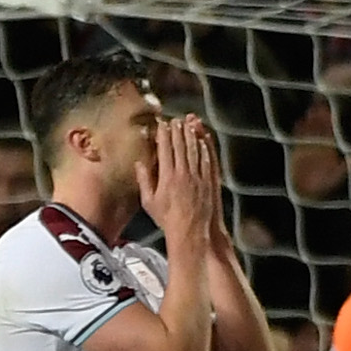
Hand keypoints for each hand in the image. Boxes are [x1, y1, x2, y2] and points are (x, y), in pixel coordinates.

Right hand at [140, 114, 219, 256]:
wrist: (193, 231)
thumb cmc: (169, 219)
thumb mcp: (149, 202)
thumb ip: (144, 181)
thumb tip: (139, 164)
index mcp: (167, 177)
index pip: (165, 149)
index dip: (164, 135)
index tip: (163, 125)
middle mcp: (184, 173)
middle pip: (181, 146)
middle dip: (178, 130)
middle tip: (176, 119)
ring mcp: (199, 175)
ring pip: (195, 149)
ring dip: (192, 134)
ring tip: (189, 123)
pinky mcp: (210, 179)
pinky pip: (208, 158)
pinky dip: (206, 146)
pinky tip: (203, 139)